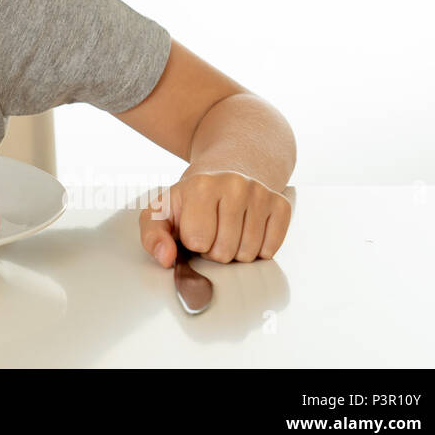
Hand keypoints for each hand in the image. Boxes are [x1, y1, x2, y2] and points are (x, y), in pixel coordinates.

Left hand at [139, 170, 291, 266]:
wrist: (223, 176)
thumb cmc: (189, 201)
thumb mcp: (160, 212)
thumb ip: (152, 236)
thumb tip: (166, 258)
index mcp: (200, 186)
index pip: (198, 241)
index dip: (193, 243)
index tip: (193, 228)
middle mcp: (234, 184)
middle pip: (225, 252)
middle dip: (214, 251)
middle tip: (212, 231)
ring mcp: (260, 193)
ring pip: (249, 254)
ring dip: (236, 252)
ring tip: (227, 230)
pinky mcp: (281, 205)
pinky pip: (271, 249)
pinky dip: (258, 250)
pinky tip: (247, 231)